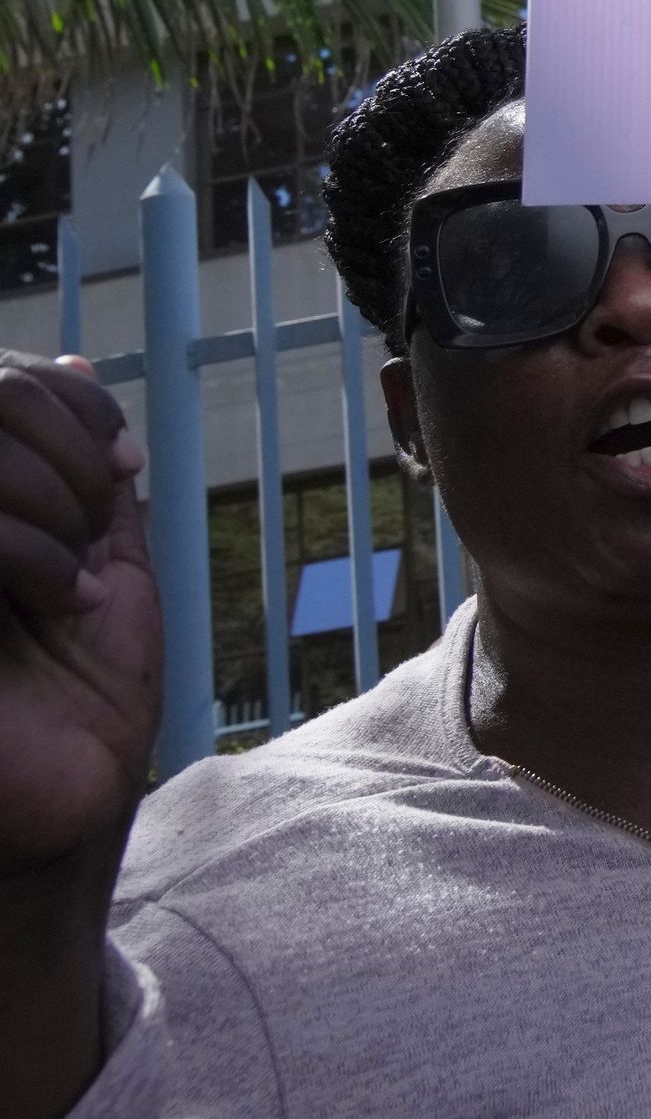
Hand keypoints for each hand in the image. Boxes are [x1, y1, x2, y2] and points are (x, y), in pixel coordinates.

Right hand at [0, 354, 157, 874]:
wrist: (66, 802)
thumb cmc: (83, 694)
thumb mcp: (103, 559)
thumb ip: (88, 472)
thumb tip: (77, 367)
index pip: (1, 380)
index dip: (69, 402)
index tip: (120, 463)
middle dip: (66, 451)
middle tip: (99, 523)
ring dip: (52, 505)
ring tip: (74, 582)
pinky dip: (33, 553)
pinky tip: (67, 603)